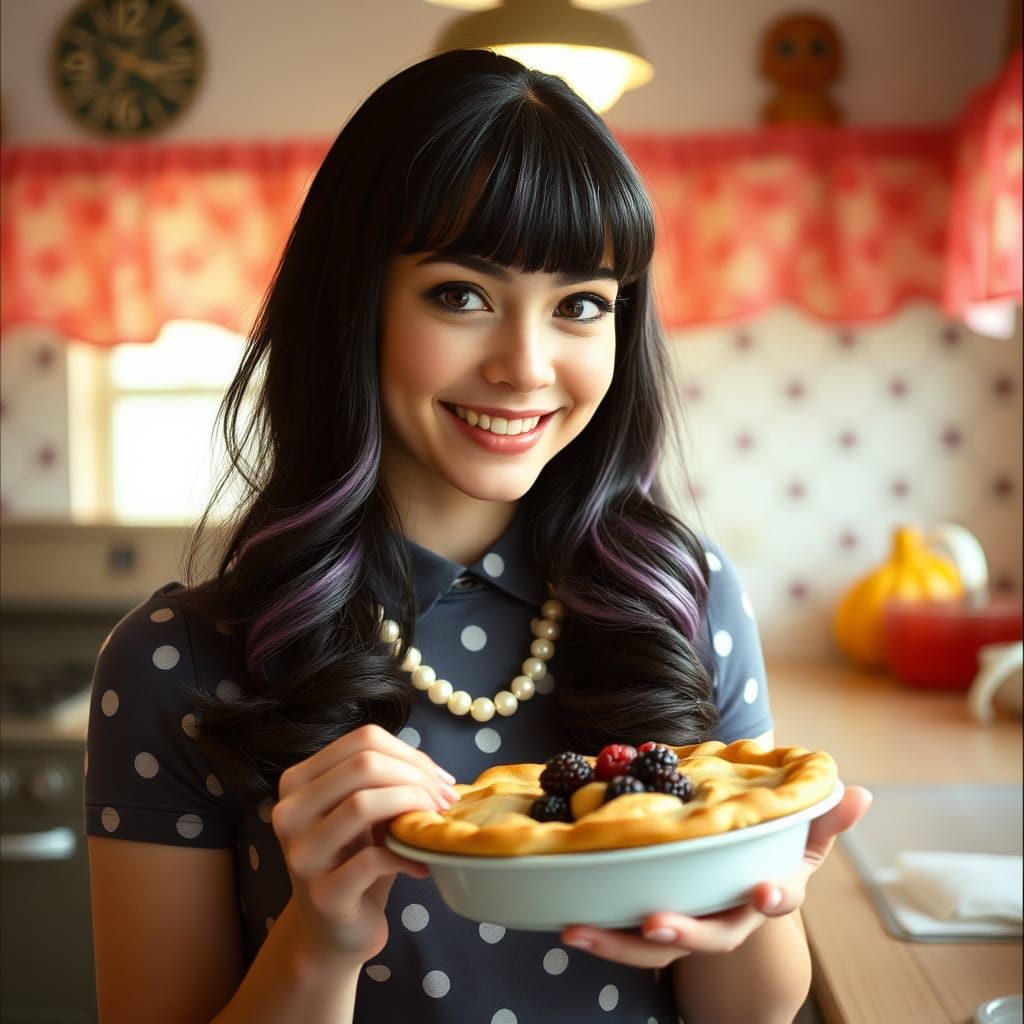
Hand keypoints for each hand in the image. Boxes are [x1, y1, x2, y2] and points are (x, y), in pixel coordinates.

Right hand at [271, 724, 456, 962]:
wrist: (332, 930)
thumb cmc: (353, 859)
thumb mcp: (360, 811)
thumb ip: (382, 780)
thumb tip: (435, 772)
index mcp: (298, 782)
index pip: (363, 740)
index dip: (411, 753)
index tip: (439, 778)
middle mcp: (289, 812)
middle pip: (364, 764)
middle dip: (416, 777)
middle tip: (444, 800)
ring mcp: (301, 854)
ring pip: (362, 803)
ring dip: (413, 807)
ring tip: (435, 825)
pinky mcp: (323, 894)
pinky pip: (373, 859)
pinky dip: (407, 856)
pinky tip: (422, 865)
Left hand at [561, 785, 872, 966]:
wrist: (733, 885)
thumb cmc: (764, 852)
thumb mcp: (796, 835)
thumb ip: (822, 817)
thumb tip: (860, 793)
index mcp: (762, 890)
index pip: (775, 899)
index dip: (773, 896)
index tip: (765, 888)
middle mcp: (724, 916)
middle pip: (709, 935)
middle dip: (683, 933)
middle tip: (653, 922)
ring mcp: (686, 925)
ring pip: (655, 949)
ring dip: (617, 943)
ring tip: (578, 929)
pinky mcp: (648, 925)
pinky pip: (623, 936)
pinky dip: (598, 931)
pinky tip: (564, 919)